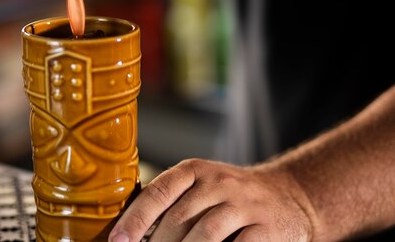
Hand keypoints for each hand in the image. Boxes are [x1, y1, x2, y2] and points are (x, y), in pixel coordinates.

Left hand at [109, 159, 314, 241]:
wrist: (289, 196)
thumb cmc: (230, 197)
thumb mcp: (200, 186)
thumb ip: (170, 202)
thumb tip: (129, 231)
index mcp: (194, 170)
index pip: (158, 192)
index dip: (135, 219)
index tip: (118, 240)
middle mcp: (219, 182)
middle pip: (178, 218)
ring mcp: (244, 204)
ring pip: (205, 234)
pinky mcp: (267, 228)